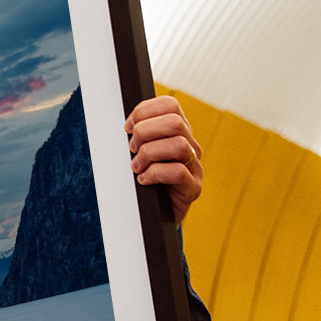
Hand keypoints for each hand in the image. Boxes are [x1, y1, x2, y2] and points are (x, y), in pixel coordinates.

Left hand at [125, 95, 202, 223]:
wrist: (154, 215)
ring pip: (178, 145)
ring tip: (136, 167)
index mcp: (178, 132)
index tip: (127, 127)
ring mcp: (195, 167)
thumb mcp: (139, 152)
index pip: (169, 105)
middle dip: (145, 132)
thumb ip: (138, 135)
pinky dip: (154, 174)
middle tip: (132, 149)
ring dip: (149, 154)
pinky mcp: (193, 188)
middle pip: (174, 122)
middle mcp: (190, 146)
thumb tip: (126, 124)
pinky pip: (178, 172)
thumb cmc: (144, 180)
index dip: (144, 111)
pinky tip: (143, 180)